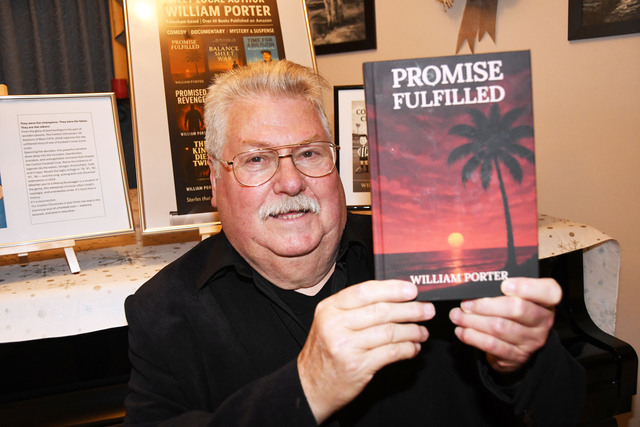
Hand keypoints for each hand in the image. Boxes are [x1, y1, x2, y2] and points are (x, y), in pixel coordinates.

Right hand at [298, 280, 434, 423]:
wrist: (310, 386)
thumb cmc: (325, 352)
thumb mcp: (330, 322)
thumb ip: (354, 308)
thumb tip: (393, 295)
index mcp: (329, 308)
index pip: (365, 291)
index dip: (392, 289)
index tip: (412, 290)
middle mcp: (335, 324)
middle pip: (381, 311)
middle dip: (410, 309)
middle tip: (427, 309)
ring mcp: (345, 346)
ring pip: (389, 332)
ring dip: (412, 331)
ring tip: (422, 332)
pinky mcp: (357, 366)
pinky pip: (391, 353)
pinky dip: (407, 349)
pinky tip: (413, 348)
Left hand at [449, 277, 560, 373]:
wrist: (519, 346)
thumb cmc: (513, 313)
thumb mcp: (517, 298)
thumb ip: (503, 289)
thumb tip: (475, 282)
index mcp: (546, 301)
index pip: (549, 292)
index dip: (527, 287)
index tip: (504, 285)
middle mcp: (543, 321)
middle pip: (517, 309)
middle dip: (486, 305)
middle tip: (466, 303)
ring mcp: (532, 340)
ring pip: (500, 328)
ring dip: (473, 321)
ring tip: (457, 316)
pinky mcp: (517, 356)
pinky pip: (492, 345)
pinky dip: (472, 337)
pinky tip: (461, 331)